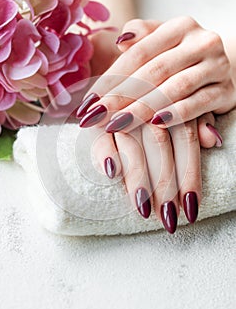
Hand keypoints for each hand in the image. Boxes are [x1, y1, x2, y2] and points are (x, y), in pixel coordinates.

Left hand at [77, 17, 235, 131]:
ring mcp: (216, 66)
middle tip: (96, 117)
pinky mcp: (226, 91)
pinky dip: (177, 114)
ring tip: (117, 124)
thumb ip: (141, 36)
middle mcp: (201, 42)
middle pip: (154, 72)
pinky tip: (155, 124)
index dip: (112, 78)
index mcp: (180, 27)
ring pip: (174, 89)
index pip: (139, 54)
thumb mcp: (163, 40)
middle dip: (121, 97)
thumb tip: (119, 40)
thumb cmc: (182, 55)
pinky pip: (199, 104)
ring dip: (143, 108)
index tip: (89, 101)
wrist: (223, 65)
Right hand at [91, 112, 221, 233]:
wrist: (118, 92)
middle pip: (159, 144)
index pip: (186, 138)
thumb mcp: (183, 110)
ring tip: (144, 209)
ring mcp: (120, 113)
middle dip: (165, 184)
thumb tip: (213, 140)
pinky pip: (100, 139)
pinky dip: (105, 155)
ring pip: (132, 145)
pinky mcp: (96, 122)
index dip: (190, 175)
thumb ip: (199, 122)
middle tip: (168, 217)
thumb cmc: (156, 111)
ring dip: (139, 179)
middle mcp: (147, 107)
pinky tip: (112, 175)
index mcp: (172, 102)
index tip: (191, 207)